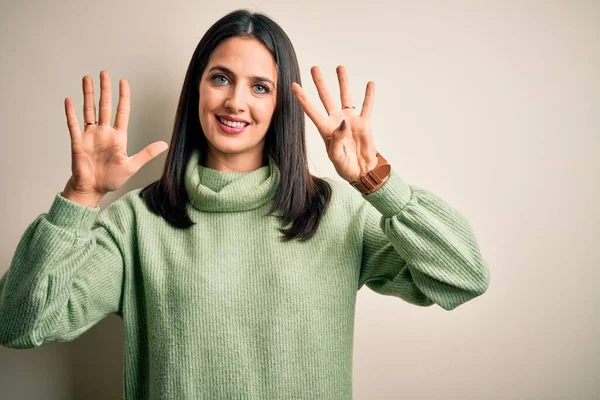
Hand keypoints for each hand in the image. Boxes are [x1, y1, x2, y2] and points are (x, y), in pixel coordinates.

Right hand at [63, 71, 168, 203]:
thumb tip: (164, 144)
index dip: (123, 97)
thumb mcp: (132, 166)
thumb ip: (147, 153)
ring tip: (87, 79)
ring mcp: (90, 136)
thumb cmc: (111, 179)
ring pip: (89, 110)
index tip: (123, 82)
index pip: (122, 112)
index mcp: (118, 137)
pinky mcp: (78, 142)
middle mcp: (104, 132)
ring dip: (88, 95)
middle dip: (105, 89)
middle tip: (105, 72)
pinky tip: (69, 100)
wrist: (92, 189)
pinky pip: (73, 124)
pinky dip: (71, 113)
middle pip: (104, 106)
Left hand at [292, 66, 376, 182]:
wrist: (361, 171)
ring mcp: (350, 121)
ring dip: (342, 82)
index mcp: (325, 129)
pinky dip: (369, 95)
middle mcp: (336, 121)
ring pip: (345, 97)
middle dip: (320, 83)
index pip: (311, 111)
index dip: (303, 98)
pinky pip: (367, 106)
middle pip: (326, 98)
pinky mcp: (364, 123)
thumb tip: (343, 122)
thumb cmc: (345, 166)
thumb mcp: (336, 157)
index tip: (294, 86)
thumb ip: (337, 140)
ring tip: (339, 68)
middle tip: (314, 68)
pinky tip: (370, 84)